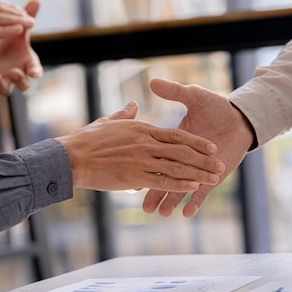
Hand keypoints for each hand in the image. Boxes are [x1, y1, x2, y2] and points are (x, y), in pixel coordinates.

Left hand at [0, 0, 43, 100]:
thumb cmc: (11, 44)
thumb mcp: (17, 30)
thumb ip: (26, 18)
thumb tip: (36, 0)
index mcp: (27, 64)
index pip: (35, 70)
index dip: (35, 71)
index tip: (33, 71)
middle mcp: (19, 75)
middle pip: (24, 83)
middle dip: (19, 78)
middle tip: (14, 71)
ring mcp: (6, 82)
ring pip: (7, 89)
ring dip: (3, 85)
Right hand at [55, 101, 224, 191]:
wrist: (72, 156)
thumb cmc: (87, 139)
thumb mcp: (109, 121)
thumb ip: (126, 114)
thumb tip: (134, 104)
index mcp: (143, 129)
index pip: (176, 135)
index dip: (196, 142)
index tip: (210, 147)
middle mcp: (146, 143)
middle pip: (183, 151)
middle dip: (204, 159)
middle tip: (220, 165)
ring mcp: (142, 160)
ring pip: (178, 166)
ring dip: (198, 173)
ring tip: (214, 178)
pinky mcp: (136, 177)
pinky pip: (164, 181)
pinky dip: (180, 185)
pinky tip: (193, 188)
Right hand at [142, 78, 253, 216]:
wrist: (241, 120)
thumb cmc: (216, 106)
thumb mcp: (194, 96)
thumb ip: (175, 91)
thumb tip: (153, 82)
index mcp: (171, 139)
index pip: (157, 152)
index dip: (145, 163)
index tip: (134, 174)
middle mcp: (180, 156)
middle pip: (166, 173)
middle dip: (156, 191)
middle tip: (145, 205)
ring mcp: (194, 168)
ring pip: (180, 185)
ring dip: (172, 199)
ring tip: (162, 213)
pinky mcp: (209, 177)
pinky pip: (202, 193)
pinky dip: (194, 201)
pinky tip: (187, 212)